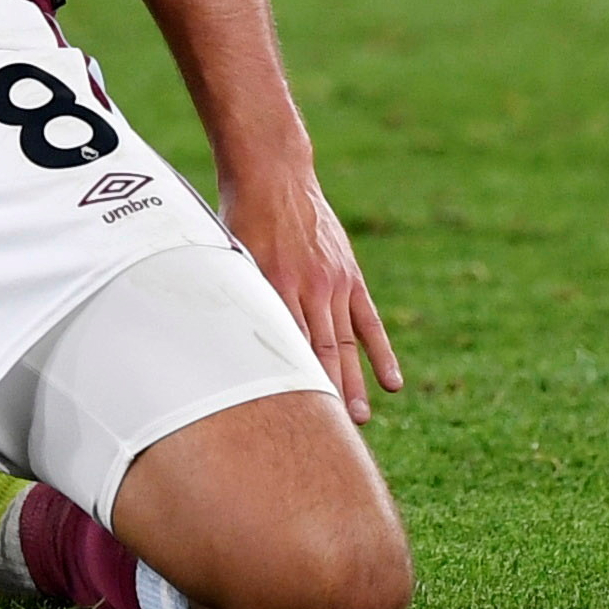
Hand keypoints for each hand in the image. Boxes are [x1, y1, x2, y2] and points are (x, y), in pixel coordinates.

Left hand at [222, 165, 404, 423]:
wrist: (274, 172)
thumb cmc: (238, 215)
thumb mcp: (226, 252)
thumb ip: (232, 292)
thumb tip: (216, 335)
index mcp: (270, 284)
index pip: (281, 345)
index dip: (288, 383)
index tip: (289, 418)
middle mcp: (305, 286)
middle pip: (317, 352)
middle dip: (324, 395)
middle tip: (329, 435)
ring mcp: (332, 282)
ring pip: (344, 342)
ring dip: (352, 384)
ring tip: (358, 422)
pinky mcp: (349, 275)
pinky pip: (368, 320)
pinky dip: (380, 352)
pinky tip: (392, 383)